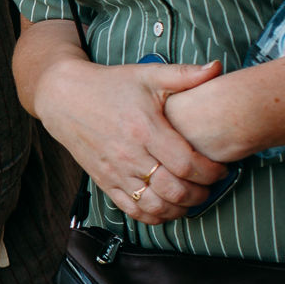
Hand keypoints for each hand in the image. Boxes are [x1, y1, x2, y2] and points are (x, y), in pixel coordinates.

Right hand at [35, 57, 229, 224]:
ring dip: (179, 209)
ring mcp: (115, 171)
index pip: (187, 164)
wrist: (63, 97)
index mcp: (145, 129)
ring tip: (191, 199)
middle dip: (200, 193)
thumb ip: (185, 74)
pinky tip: (166, 208)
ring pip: (154, 205)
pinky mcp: (103, 180)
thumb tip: (218, 67)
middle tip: (210, 186)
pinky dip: (153, 216)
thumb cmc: (109, 85)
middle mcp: (129, 154)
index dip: (211, 173)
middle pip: (174, 190)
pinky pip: (131, 209)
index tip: (220, 169)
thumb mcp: (147, 75)